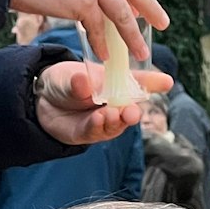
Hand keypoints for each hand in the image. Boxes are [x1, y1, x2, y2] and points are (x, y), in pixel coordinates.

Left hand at [36, 61, 172, 143]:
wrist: (42, 99)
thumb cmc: (65, 82)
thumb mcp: (72, 75)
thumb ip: (80, 81)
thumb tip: (84, 82)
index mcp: (118, 84)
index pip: (139, 83)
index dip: (154, 83)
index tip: (167, 82)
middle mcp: (115, 104)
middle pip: (130, 109)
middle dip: (132, 112)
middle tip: (132, 111)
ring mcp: (104, 121)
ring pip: (115, 124)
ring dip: (116, 121)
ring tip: (112, 114)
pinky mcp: (89, 133)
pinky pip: (96, 132)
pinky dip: (98, 126)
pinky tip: (98, 119)